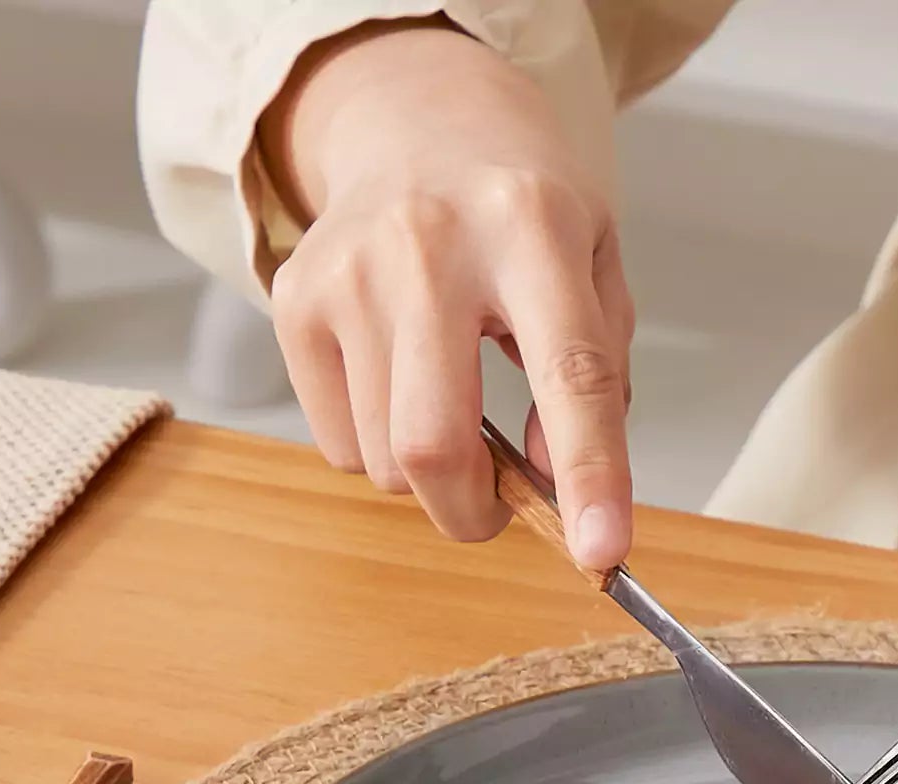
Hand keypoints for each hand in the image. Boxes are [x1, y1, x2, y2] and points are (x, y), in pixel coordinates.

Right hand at [258, 21, 633, 568]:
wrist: (415, 116)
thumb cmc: (518, 208)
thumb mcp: (596, 264)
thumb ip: (599, 375)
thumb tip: (553, 479)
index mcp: (531, 227)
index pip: (570, 375)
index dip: (590, 476)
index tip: (602, 552)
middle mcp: (429, 242)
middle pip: (434, 446)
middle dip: (474, 512)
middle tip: (501, 503)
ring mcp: (348, 270)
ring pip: (384, 461)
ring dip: (429, 474)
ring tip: (450, 404)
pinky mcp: (294, 298)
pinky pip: (339, 444)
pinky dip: (378, 448)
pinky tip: (399, 381)